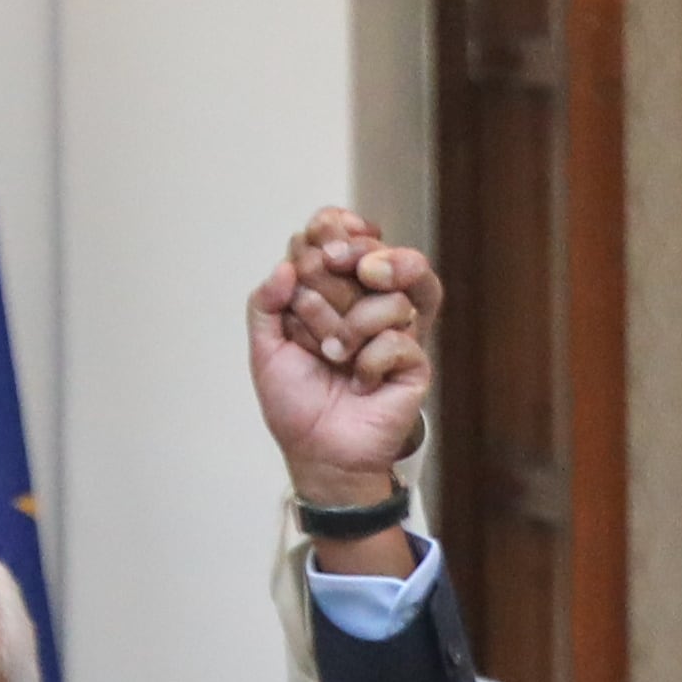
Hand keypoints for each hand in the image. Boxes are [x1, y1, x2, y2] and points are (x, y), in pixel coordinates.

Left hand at [250, 205, 440, 502]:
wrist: (318, 452)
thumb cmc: (296, 403)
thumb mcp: (265, 348)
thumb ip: (266, 303)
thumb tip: (286, 267)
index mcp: (336, 295)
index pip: (345, 240)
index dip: (334, 229)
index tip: (317, 242)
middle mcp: (369, 306)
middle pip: (376, 255)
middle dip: (346, 259)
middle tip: (324, 267)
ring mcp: (397, 333)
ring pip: (390, 297)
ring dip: (348, 323)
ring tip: (331, 354)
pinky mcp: (415, 364)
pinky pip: (398, 341)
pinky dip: (369, 360)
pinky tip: (359, 381)